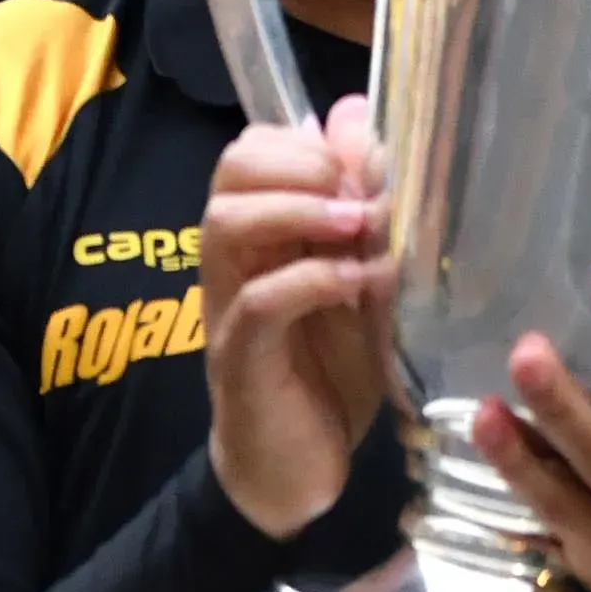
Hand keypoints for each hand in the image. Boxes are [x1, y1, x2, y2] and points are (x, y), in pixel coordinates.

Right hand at [202, 94, 394, 537]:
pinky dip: (312, 281)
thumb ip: (361, 212)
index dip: (304, 142)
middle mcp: (232, 262)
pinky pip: (258, 301)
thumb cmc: (327, 374)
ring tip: (358, 227)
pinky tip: (356, 285)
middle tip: (358, 195)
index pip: (249, 150)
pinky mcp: (240, 359)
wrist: (296, 473)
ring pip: (227, 223)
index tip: (363, 169)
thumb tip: (358, 118)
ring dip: (299, 212)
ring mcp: (228, 308)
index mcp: (258, 237)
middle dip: (300, 164)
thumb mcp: (361, 283)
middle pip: (231, 171)